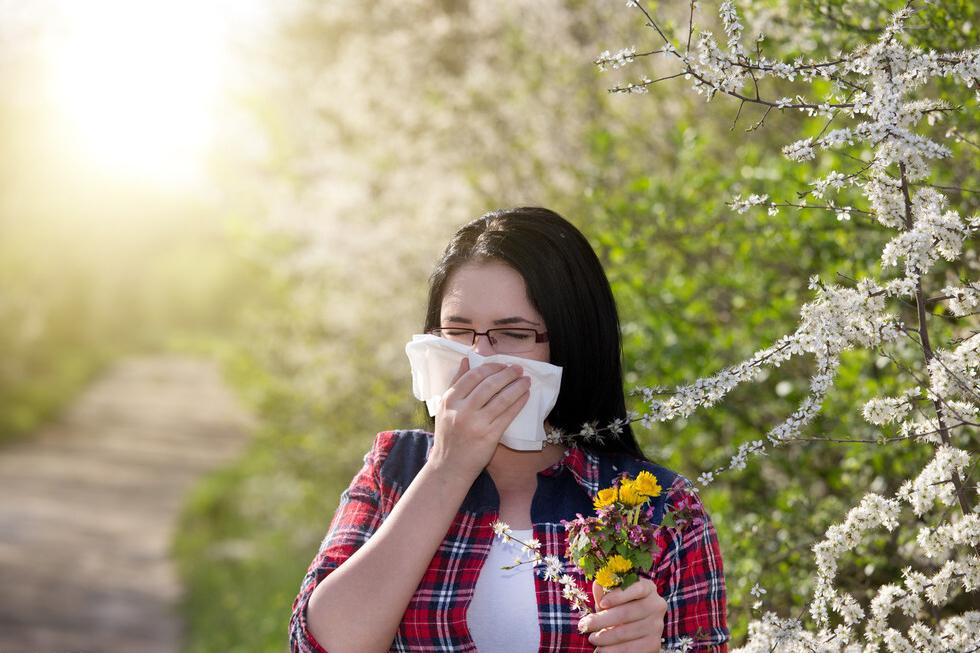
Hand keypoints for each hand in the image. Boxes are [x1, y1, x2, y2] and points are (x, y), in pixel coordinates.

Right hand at [428, 357, 530, 479]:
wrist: (449, 466)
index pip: (473, 376)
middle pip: (489, 385)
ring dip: (517, 387)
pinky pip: (508, 415)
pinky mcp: (489, 436)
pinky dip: (518, 403)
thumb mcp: (445, 407)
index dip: (491, 367)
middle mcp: (461, 410)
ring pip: (501, 398)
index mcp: (449, 400)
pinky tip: (525, 396)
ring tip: (526, 380)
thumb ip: (456, 383)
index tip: (503, 365)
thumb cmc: (449, 435)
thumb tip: (467, 360)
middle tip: (519, 369)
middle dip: (507, 374)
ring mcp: (476, 423)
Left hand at [577, 578, 666, 652]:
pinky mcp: (654, 643)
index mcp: (648, 588)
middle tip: (585, 625)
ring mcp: (657, 625)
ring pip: (626, 632)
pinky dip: (614, 650)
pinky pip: (631, 648)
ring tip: (592, 638)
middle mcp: (656, 605)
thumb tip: (597, 584)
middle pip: (627, 612)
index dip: (618, 596)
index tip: (601, 604)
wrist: (637, 631)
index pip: (637, 588)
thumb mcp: (612, 599)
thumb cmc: (621, 608)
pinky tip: (602, 649)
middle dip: (602, 620)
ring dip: (605, 637)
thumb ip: (604, 593)